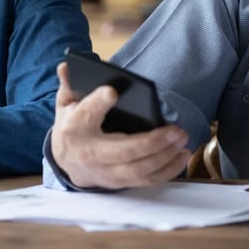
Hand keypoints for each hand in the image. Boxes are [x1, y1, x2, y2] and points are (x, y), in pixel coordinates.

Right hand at [50, 62, 189, 189]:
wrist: (66, 162)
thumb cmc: (72, 126)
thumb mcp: (66, 103)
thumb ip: (69, 85)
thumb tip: (67, 66)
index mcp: (75, 127)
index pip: (86, 114)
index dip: (98, 103)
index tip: (113, 92)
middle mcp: (90, 152)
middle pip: (123, 151)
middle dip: (152, 142)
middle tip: (176, 129)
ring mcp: (106, 171)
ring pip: (138, 170)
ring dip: (164, 157)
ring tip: (182, 140)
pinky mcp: (119, 182)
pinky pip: (145, 181)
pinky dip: (167, 171)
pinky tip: (181, 156)